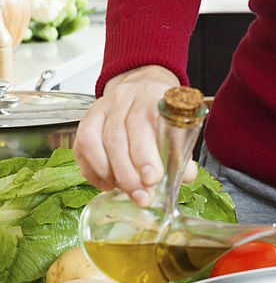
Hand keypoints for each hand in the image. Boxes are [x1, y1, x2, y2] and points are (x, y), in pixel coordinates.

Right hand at [73, 65, 198, 206]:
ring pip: (97, 141)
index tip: (152, 179)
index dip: (145, 153)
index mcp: (153, 95)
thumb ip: (181, 151)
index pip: (144, 122)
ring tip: (127, 192)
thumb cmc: (161, 112)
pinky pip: (82, 146)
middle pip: (118, 135)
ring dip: (111, 173)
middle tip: (141, 196)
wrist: (143, 87)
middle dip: (128, 172)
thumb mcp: (177, 125)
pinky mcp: (88, 118)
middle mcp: (125, 98)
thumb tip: (185, 176)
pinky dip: (93, 170)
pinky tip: (108, 183)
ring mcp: (103, 107)